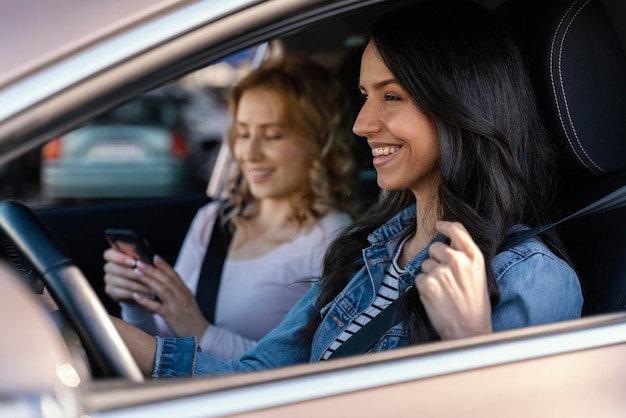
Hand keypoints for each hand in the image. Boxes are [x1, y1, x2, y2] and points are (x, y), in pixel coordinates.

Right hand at [103, 248, 152, 302]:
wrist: (139, 283)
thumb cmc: (142, 267)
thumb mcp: (144, 260)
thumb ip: (144, 258)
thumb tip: (154, 258)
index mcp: (113, 255)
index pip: (109, 255)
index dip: (120, 258)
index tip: (134, 262)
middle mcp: (108, 267)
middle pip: (115, 269)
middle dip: (131, 273)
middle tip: (144, 276)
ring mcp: (108, 279)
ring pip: (119, 282)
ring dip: (135, 285)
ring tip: (148, 288)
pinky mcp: (110, 290)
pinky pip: (120, 292)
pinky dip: (133, 294)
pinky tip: (143, 294)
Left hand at [132, 256, 209, 340]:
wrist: (201, 333)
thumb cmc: (192, 319)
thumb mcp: (189, 301)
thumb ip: (180, 291)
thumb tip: (170, 283)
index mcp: (185, 291)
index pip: (174, 274)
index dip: (164, 265)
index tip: (155, 257)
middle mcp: (182, 295)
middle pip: (166, 279)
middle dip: (152, 269)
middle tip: (139, 263)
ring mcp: (176, 305)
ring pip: (161, 289)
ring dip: (148, 279)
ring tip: (137, 273)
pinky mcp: (171, 316)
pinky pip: (156, 306)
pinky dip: (146, 301)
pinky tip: (136, 296)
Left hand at [415, 221, 491, 339]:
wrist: (469, 331)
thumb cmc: (475, 306)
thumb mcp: (478, 276)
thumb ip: (464, 259)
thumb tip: (447, 246)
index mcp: (474, 258)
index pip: (458, 230)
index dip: (446, 225)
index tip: (439, 225)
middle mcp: (457, 260)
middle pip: (435, 247)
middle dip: (435, 259)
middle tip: (445, 278)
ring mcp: (441, 271)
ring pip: (425, 264)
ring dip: (430, 276)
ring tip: (444, 293)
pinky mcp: (427, 284)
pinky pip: (419, 279)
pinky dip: (424, 288)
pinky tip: (436, 299)